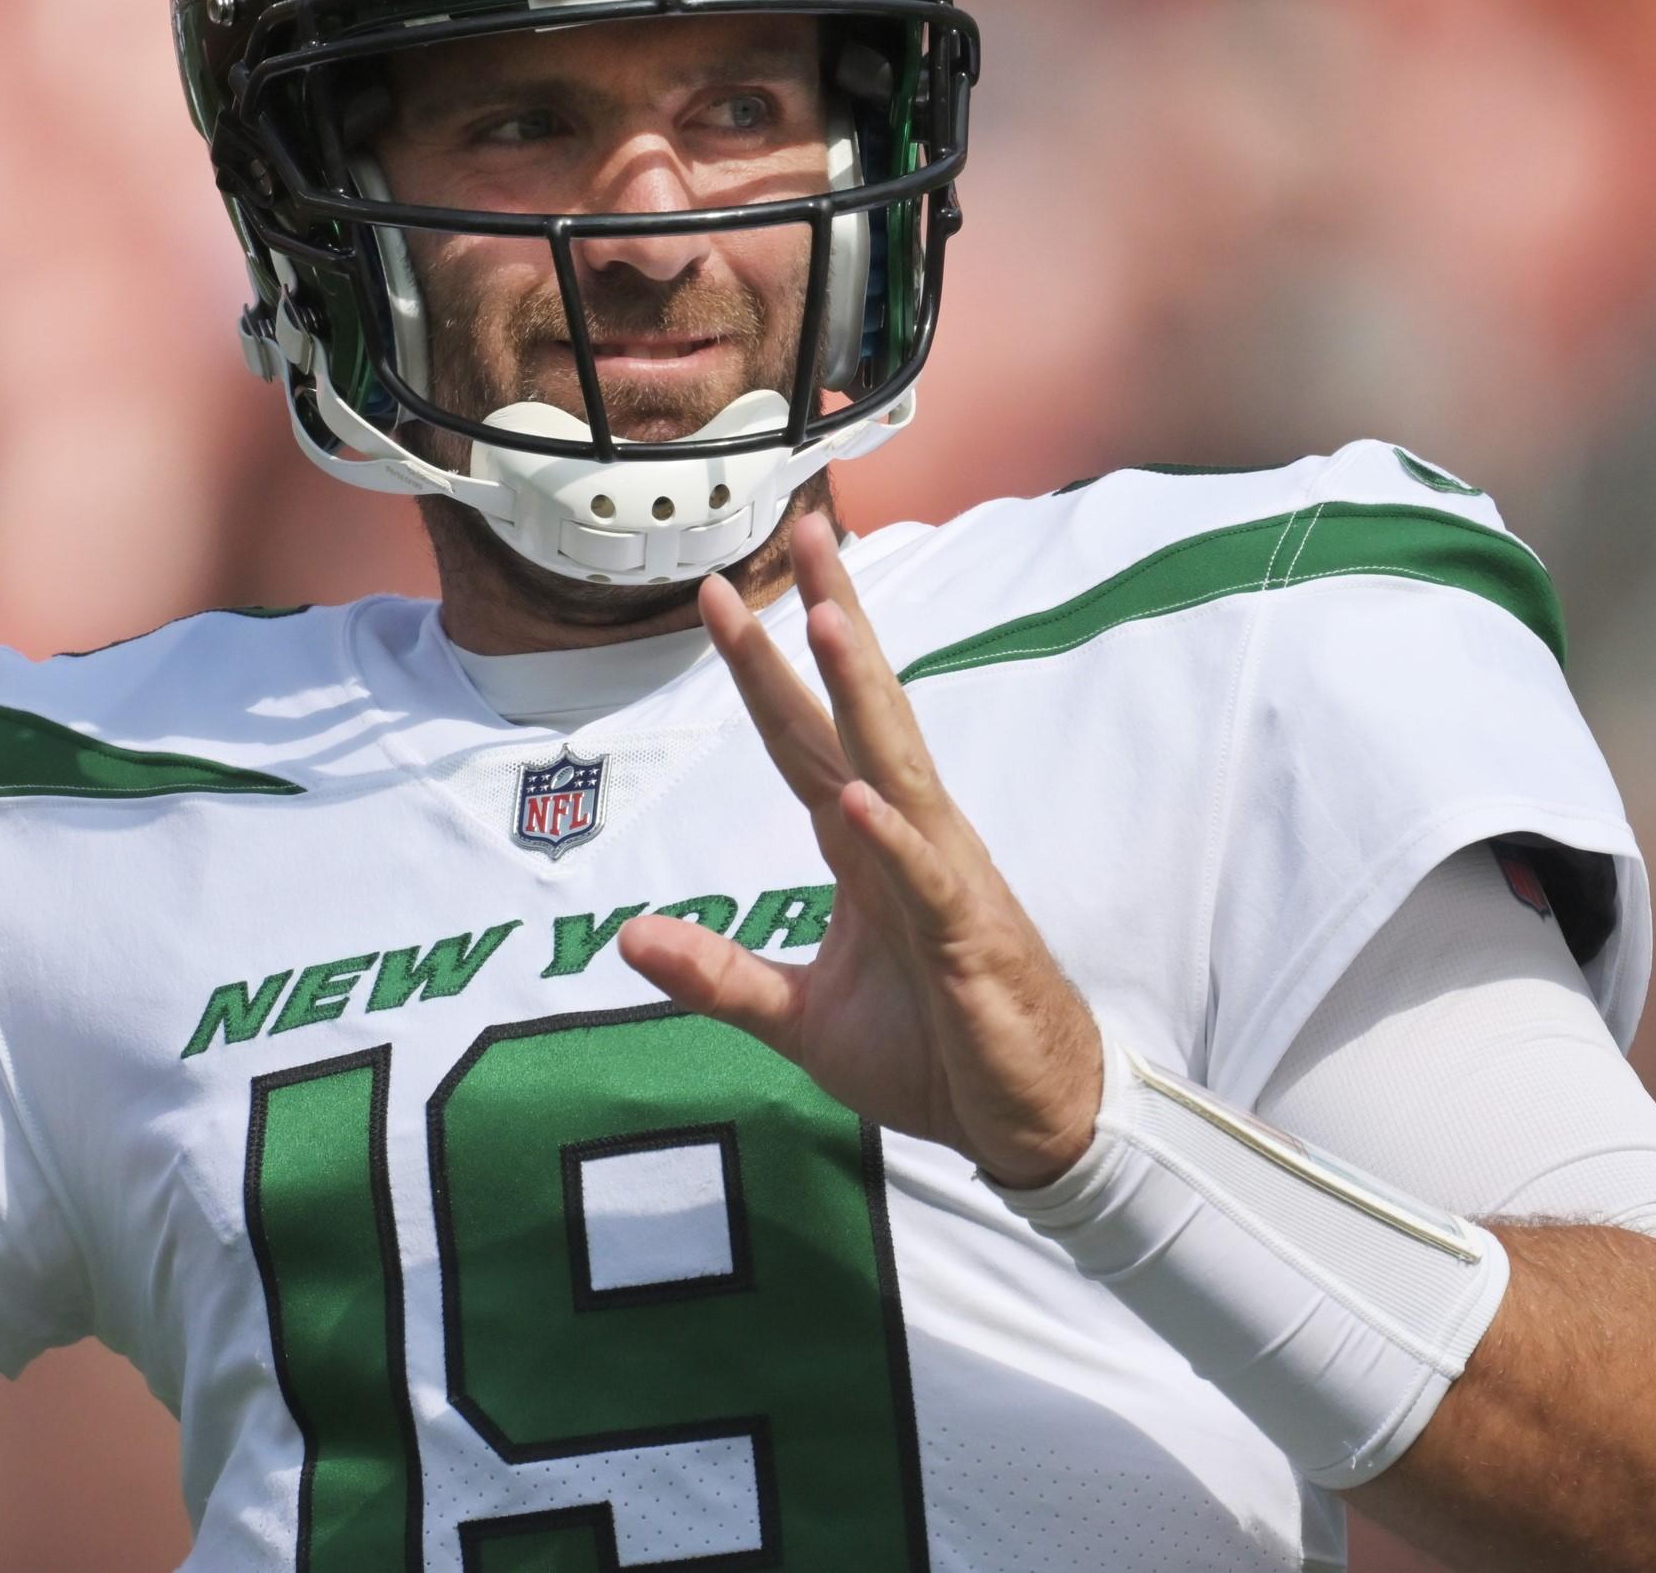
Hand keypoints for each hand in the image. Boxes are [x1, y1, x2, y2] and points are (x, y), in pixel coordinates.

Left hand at [618, 514, 1105, 1186]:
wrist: (1028, 1121)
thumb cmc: (932, 1051)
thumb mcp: (799, 1020)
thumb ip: (718, 976)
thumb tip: (627, 936)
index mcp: (865, 846)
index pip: (802, 739)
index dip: (759, 670)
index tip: (715, 595)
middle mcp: (907, 840)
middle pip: (859, 715)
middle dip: (830, 623)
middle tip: (806, 533)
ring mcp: (945, 883)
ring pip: (897, 769)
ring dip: (863, 695)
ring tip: (824, 620)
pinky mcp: (970, 943)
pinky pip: (928, 881)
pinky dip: (895, 839)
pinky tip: (862, 801)